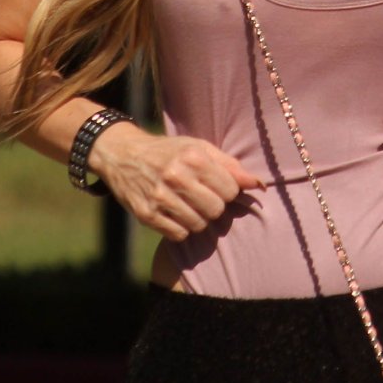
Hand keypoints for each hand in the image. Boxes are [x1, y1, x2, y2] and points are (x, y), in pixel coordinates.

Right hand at [88, 123, 264, 241]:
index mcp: (193, 157)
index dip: (227, 191)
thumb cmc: (168, 152)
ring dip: (197, 219)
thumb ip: (230, 166)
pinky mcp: (146, 215)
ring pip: (199, 225)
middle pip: (216, 210)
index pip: (230, 190)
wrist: (122, 156)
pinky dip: (181, 228)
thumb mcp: (198, 148)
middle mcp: (176, 176)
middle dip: (214, 206)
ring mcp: (159, 197)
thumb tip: (259, 185)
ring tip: (188, 205)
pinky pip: (179, 235)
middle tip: (202, 198)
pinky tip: (175, 214)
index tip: (217, 187)